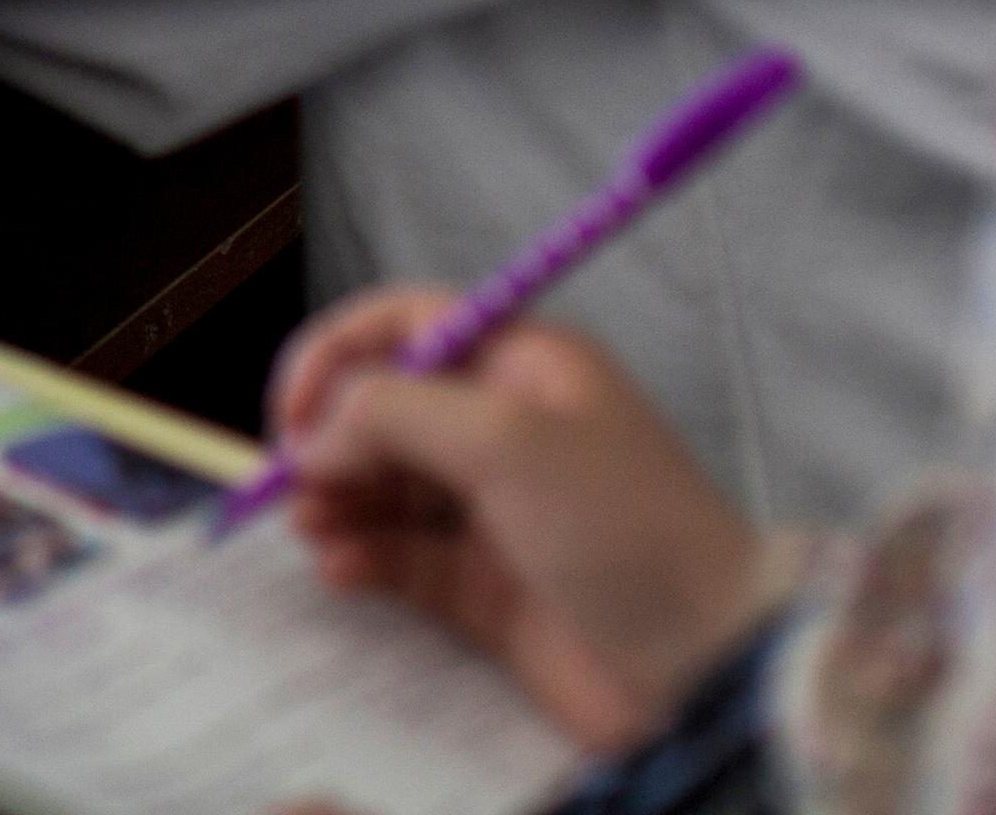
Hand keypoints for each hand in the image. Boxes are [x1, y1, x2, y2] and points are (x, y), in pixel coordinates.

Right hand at [266, 289, 778, 749]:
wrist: (705, 667)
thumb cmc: (622, 527)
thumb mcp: (504, 439)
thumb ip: (391, 415)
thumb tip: (311, 436)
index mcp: (526, 367)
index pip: (407, 326)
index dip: (339, 353)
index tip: (290, 405)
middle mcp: (506, 430)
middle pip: (386, 409)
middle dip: (330, 437)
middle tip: (293, 482)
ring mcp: (496, 512)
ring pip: (384, 487)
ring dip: (336, 499)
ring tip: (313, 526)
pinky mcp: (487, 589)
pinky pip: (401, 558)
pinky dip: (362, 556)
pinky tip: (342, 567)